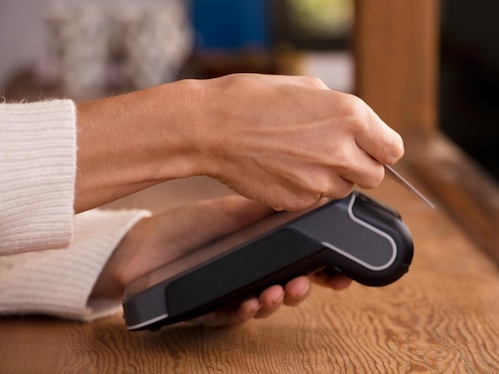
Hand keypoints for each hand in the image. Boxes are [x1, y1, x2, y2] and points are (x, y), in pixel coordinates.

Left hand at [91, 196, 351, 326]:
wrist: (141, 244)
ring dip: (278, 302)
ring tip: (280, 291)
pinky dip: (245, 311)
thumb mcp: (233, 212)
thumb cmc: (188, 227)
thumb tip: (306, 195)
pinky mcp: (209, 310)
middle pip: (288, 289)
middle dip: (304, 289)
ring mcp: (232, 295)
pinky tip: (252, 301)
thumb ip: (266, 210)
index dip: (324, 272)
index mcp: (261, 254)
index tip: (343, 275)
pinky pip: (233, 316)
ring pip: (265, 306)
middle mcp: (251, 277)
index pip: (299, 264)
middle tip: (311, 282)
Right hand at [184, 74, 404, 209]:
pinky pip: (315, 199)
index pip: (393, 150)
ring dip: (332, 178)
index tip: (371, 148)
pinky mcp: (297, 201)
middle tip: (335, 153)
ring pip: (344, 190)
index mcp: (351, 116)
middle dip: (360, 167)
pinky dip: (306, 188)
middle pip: (375, 177)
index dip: (382, 149)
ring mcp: (319, 180)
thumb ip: (343, 111)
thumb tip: (360, 129)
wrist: (210, 126)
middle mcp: (341, 150)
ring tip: (301, 156)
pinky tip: (283, 168)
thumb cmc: (253, 98)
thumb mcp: (308, 87)